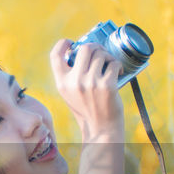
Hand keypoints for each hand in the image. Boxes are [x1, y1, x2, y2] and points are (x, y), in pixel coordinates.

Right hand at [49, 39, 125, 173]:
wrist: (101, 130)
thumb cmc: (88, 111)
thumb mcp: (71, 95)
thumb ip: (71, 77)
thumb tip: (82, 52)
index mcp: (62, 83)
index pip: (55, 56)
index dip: (63, 44)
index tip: (71, 43)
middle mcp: (75, 82)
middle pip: (84, 48)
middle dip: (95, 47)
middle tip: (101, 53)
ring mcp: (91, 83)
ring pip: (101, 54)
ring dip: (108, 56)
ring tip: (111, 65)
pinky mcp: (107, 86)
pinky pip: (114, 64)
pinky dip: (118, 65)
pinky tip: (118, 71)